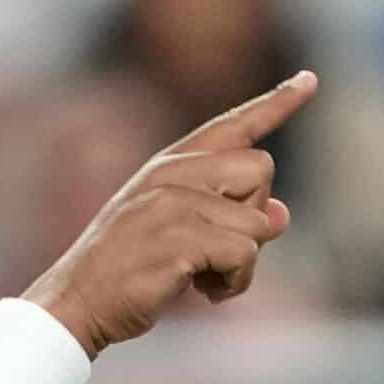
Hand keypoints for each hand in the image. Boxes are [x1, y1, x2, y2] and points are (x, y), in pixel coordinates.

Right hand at [23, 72, 316, 355]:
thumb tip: (284, 216)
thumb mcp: (175, 234)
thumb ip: (227, 217)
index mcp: (168, 166)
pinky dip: (236, 282)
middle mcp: (172, 175)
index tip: (309, 79)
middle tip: (215, 248)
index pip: (233, 124)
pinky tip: (207, 294)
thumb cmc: (123, 272)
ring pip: (258, 221)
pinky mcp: (178, 240)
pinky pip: (245, 254)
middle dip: (254, 214)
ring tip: (207, 279)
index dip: (277, 102)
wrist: (74, 304)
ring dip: (245, 262)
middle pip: (260, 168)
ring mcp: (173, 205)